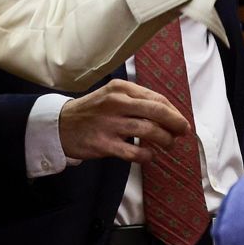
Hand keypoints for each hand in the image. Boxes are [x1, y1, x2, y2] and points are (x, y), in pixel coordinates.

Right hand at [58, 80, 188, 163]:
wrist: (60, 125)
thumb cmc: (92, 111)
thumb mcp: (112, 96)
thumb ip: (136, 100)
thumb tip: (168, 113)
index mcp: (121, 88)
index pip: (156, 98)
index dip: (173, 111)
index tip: (181, 122)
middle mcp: (116, 103)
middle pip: (157, 111)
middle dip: (176, 124)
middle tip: (183, 133)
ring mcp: (110, 124)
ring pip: (149, 131)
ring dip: (165, 140)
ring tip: (168, 145)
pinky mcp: (103, 144)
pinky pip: (134, 152)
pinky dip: (147, 155)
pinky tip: (149, 156)